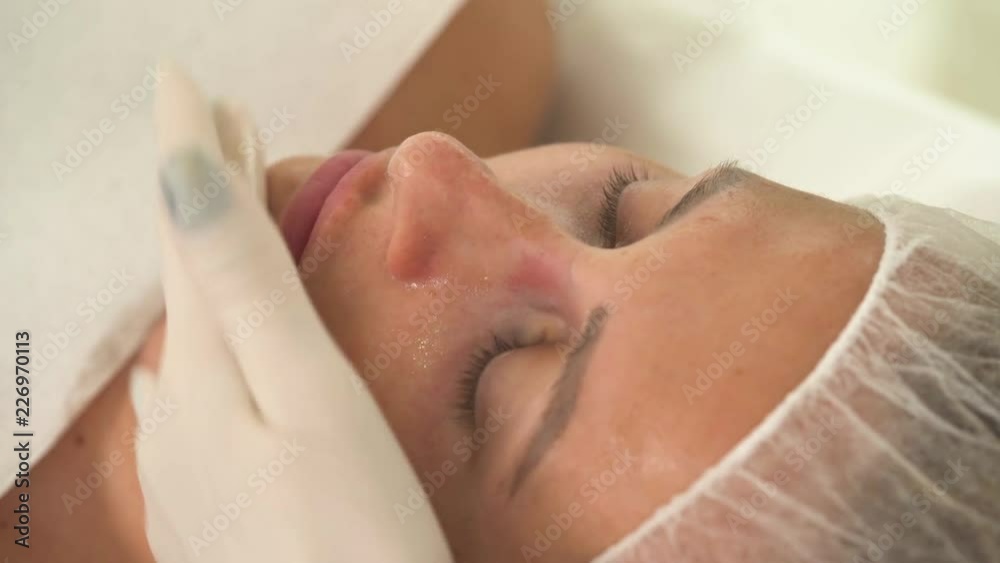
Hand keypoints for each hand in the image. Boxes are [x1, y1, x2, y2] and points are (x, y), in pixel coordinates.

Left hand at [129, 63, 451, 561]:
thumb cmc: (355, 537)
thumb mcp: (308, 399)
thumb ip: (246, 291)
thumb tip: (179, 178)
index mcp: (209, 371)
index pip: (194, 231)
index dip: (196, 152)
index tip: (187, 82)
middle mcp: (180, 412)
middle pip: (188, 277)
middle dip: (204, 196)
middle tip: (219, 125)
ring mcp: (189, 466)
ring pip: (190, 334)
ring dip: (209, 263)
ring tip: (225, 210)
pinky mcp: (211, 507)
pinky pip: (197, 396)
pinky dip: (214, 339)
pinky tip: (217, 346)